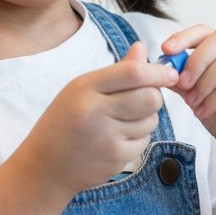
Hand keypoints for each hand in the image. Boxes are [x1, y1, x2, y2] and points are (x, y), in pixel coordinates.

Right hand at [21, 42, 174, 195]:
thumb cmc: (64, 122)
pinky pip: (144, 141)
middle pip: (149, 97)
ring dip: (146, 118)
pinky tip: (118, 138)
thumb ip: (116, 71)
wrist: (46, 166)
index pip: (132, 73)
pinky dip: (138, 137)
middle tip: (146, 98)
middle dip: (155, 96)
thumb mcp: (81, 89)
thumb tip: (142, 48)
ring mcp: (106, 137)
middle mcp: (95, 111)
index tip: (170, 73)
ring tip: (123, 121)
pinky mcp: (115, 157)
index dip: (157, 72)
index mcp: (85, 87)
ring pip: (150, 120)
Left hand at [161, 25, 215, 171]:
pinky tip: (204, 111)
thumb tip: (159, 65)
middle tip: (182, 82)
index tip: (166, 49)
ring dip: (206, 80)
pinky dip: (215, 98)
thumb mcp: (197, 95)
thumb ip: (182, 79)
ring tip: (193, 101)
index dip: (186, 36)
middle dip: (197, 59)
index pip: (208, 30)